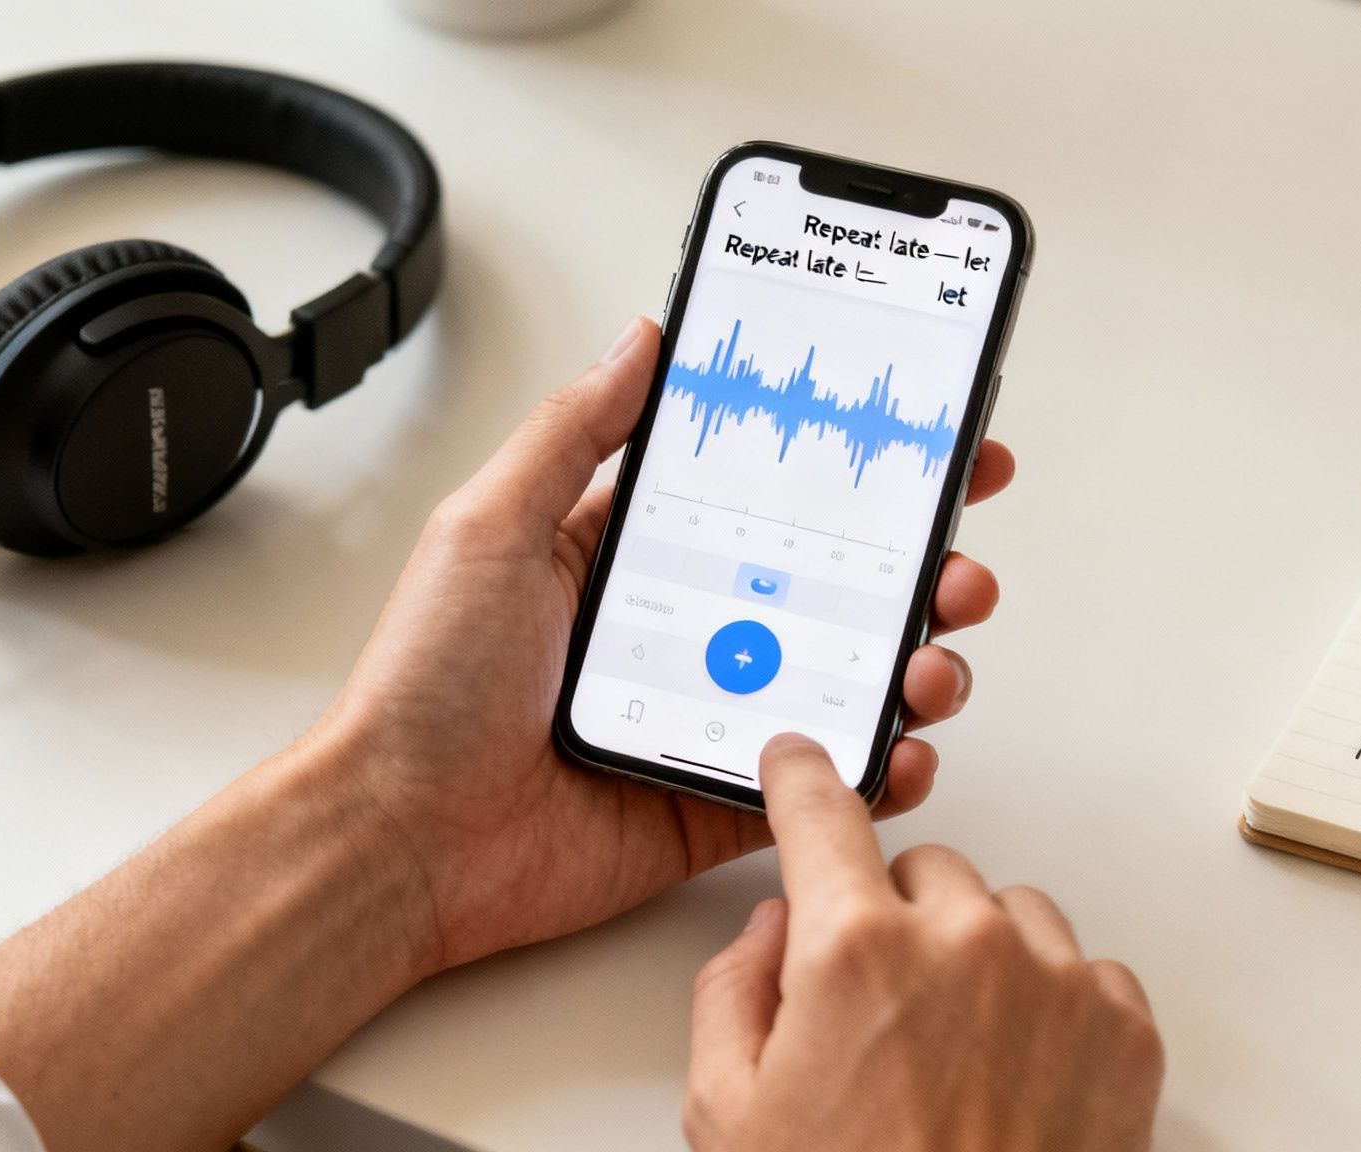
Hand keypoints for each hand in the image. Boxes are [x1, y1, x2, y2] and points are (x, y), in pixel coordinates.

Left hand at [317, 316, 1015, 973]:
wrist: (403, 841)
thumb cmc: (425, 688)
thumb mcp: (491, 528)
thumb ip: (573, 434)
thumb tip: (642, 341)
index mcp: (635, 557)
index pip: (767, 495)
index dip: (853, 469)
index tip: (930, 444)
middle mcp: (687, 632)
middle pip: (834, 586)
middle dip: (917, 568)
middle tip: (957, 560)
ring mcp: (711, 718)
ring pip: (848, 679)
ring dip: (916, 661)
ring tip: (933, 659)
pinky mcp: (720, 801)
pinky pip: (822, 781)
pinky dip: (881, 768)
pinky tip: (902, 746)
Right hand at [684, 735, 1162, 1151]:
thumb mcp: (729, 1117)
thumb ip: (730, 994)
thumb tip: (770, 936)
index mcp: (853, 950)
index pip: (819, 812)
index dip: (801, 780)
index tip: (802, 761)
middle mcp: (963, 942)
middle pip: (922, 868)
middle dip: (894, 918)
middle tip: (882, 1013)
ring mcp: (1056, 978)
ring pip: (1008, 912)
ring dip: (979, 957)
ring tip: (957, 1057)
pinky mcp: (1125, 1025)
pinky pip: (1082, 968)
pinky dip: (1052, 1004)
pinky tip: (1017, 1075)